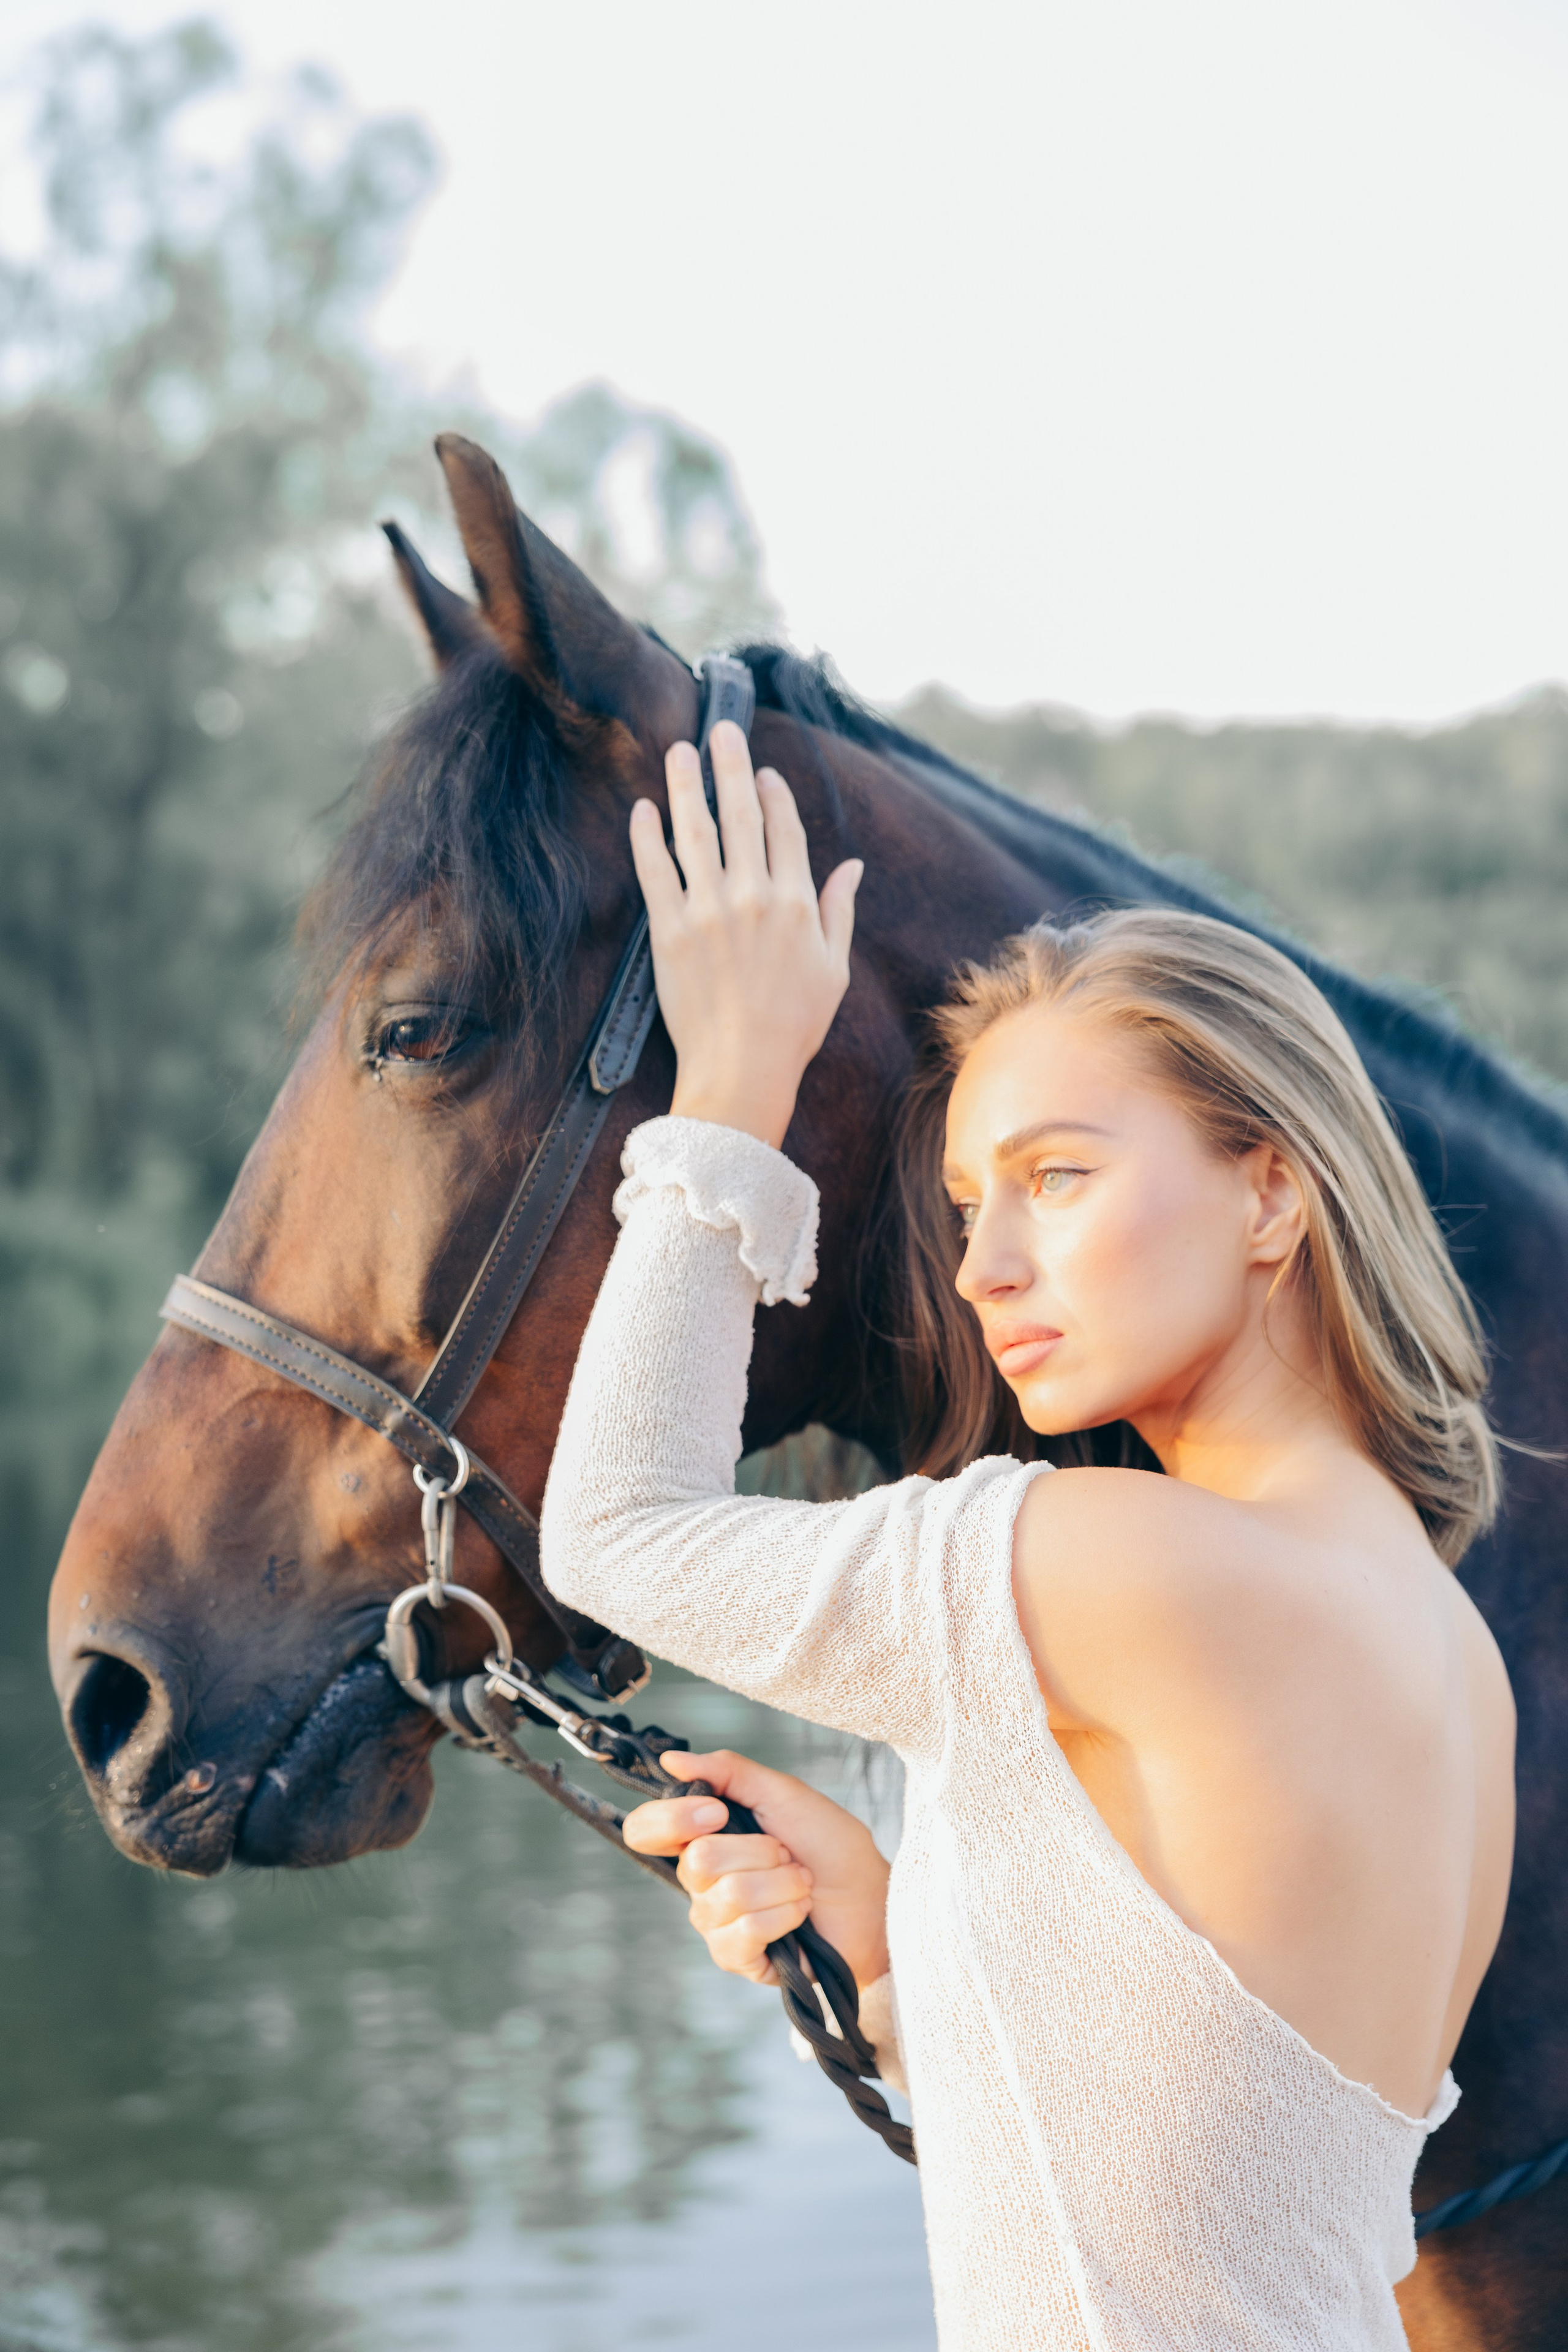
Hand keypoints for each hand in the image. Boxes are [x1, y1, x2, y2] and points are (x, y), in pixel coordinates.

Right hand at [622, 1747, 890, 1988]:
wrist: (872, 1896)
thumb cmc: (830, 1844)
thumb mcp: (783, 1793)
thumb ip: (728, 1772)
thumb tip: (671, 1761)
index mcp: (704, 1836)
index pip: (646, 1830)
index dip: (673, 1819)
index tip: (718, 1812)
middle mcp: (700, 1881)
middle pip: (697, 1862)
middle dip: (759, 1852)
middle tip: (787, 1854)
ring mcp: (715, 1922)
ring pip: (726, 1896)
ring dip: (780, 1884)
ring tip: (801, 1884)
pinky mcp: (736, 1957)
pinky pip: (742, 1932)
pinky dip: (783, 1916)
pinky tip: (798, 1917)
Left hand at [629, 723, 862, 1148]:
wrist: (743, 1071)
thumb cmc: (793, 1026)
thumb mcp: (834, 968)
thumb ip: (840, 910)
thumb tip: (854, 866)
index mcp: (798, 903)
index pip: (785, 830)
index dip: (773, 795)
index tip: (763, 772)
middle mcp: (755, 897)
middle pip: (740, 814)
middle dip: (730, 765)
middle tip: (719, 730)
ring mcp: (709, 911)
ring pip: (695, 830)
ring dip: (684, 785)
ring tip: (677, 752)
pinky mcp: (669, 931)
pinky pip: (655, 870)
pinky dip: (647, 835)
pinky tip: (643, 809)